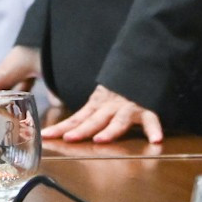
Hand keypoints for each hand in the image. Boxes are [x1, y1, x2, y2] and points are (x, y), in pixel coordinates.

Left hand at [42, 84, 163, 143]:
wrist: (140, 62)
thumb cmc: (119, 87)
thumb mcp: (100, 97)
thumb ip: (89, 114)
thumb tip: (67, 130)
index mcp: (97, 104)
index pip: (76, 118)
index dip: (61, 128)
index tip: (45, 136)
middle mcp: (110, 106)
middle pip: (94, 120)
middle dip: (81, 130)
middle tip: (68, 138)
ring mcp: (128, 107)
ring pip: (118, 120)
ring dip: (109, 130)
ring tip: (101, 139)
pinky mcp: (146, 108)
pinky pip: (151, 119)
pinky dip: (154, 129)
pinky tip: (155, 140)